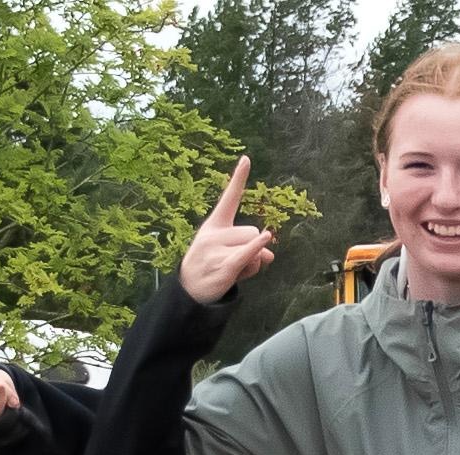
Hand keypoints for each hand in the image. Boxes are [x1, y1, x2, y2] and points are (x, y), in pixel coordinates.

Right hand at [178, 157, 276, 303]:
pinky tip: (266, 239)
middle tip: (238, 263)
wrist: (190, 292)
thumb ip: (252, 249)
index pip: (229, 198)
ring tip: (236, 272)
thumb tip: (269, 254)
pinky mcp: (222, 266)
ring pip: (253, 245)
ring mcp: (216, 250)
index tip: (247, 158)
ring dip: (253, 261)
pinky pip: (245, 254)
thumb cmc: (211, 268)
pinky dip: (256, 248)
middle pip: (252, 231)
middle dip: (253, 248)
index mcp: (214, 225)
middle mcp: (214, 234)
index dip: (239, 178)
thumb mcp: (229, 253)